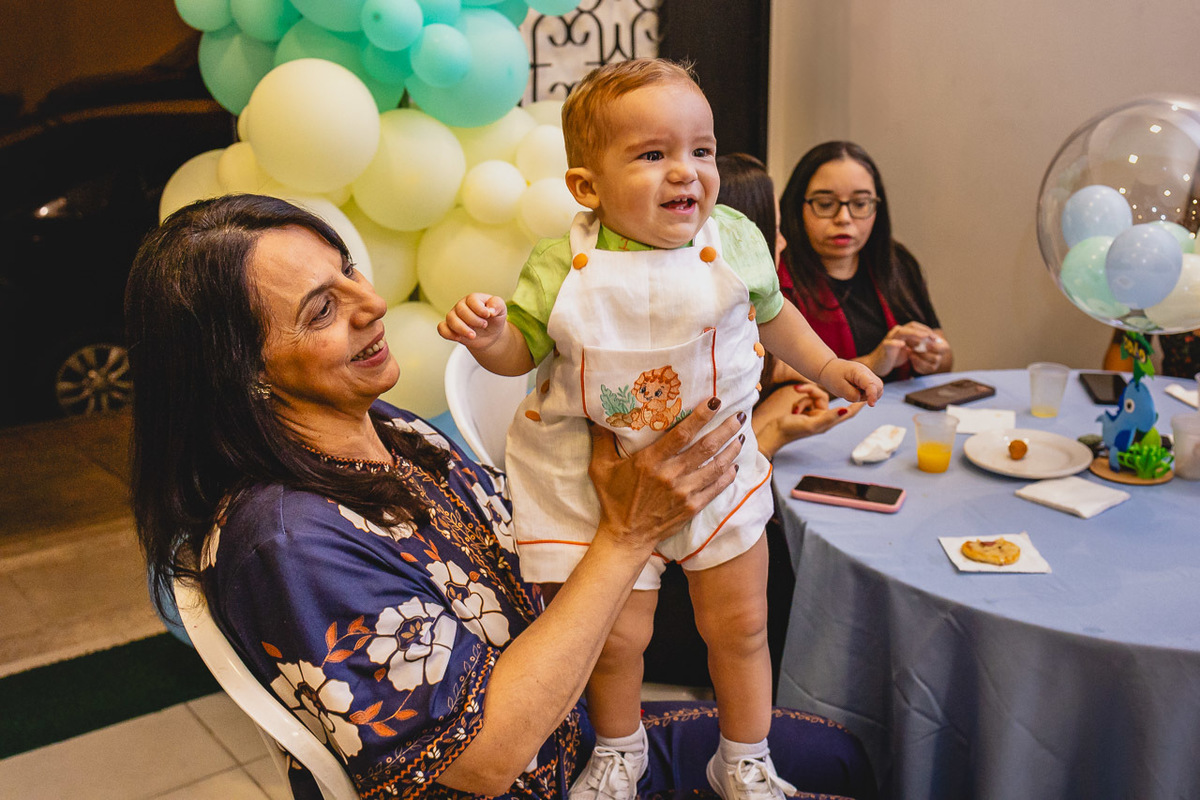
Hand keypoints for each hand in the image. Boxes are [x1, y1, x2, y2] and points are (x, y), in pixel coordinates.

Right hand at [437, 293, 507, 349]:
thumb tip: (490, 310)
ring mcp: (454, 317)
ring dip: (462, 329)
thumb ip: (497, 305)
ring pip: (450, 319)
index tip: (488, 316)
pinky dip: (448, 333)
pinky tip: (459, 338)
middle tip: (484, 325)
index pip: (472, 300)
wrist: (491, 335)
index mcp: (474, 299)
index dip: (479, 309)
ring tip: (473, 335)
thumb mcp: (501, 310)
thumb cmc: (495, 319)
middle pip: (460, 310)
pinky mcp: (450, 328)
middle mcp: (462, 306)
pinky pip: (442, 328)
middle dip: (473, 320)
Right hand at [588, 398, 743, 551]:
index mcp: (650, 461)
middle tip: (739, 415)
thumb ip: (601, 440)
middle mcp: (670, 475)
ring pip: (715, 467)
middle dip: (725, 430)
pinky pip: (716, 488)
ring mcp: (684, 493)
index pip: (681, 434)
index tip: (715, 402)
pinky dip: (728, 476)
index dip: (701, 416)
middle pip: (705, 448)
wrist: (626, 536)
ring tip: (741, 436)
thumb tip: (594, 415)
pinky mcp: (692, 507)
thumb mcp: (601, 468)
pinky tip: (735, 465)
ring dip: (731, 450)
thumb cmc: (613, 499)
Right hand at [753, 383, 862, 457]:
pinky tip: (792, 410)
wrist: (773, 434)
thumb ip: (828, 416)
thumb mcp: (811, 423)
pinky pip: (805, 400)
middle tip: (798, 390)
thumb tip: (846, 408)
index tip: (866, 394)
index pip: (847, 412)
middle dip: (812, 394)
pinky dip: (799, 402)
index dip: (857, 404)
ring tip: (794, 409)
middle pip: (825, 399)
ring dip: (803, 400)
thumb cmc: (791, 430)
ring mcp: (813, 415)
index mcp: (827, 422)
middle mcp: (822, 418)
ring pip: (814, 397)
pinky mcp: (804, 412)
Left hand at [819, 358, 882, 405]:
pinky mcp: (869, 381)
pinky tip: (855, 390)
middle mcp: (867, 372)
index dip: (872, 395)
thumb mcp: (839, 387)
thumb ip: (851, 394)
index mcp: (859, 371)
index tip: (871, 405)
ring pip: (877, 391)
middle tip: (851, 393)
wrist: (830, 368)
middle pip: (878, 387)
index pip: (870, 383)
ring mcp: (869, 376)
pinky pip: (873, 391)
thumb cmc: (833, 376)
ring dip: (866, 396)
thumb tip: (861, 398)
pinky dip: (865, 394)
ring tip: (851, 390)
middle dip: (869, 396)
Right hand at [867, 322, 950, 375]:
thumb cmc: (892, 357)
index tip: (936, 338)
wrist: (877, 364)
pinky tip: (903, 345)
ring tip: (925, 337)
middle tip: (934, 338)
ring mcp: (889, 339)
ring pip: (902, 332)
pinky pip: (890, 343)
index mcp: (902, 332)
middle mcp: (896, 333)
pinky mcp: (884, 347)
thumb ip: (917, 346)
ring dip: (914, 334)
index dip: (927, 330)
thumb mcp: (908, 350)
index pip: (916, 326)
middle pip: (911, 326)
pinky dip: (896, 343)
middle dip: (924, 331)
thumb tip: (931, 344)